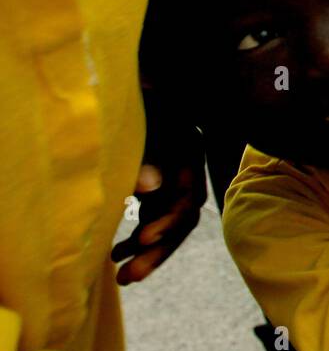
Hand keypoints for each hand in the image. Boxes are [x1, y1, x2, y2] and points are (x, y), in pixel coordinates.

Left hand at [112, 89, 206, 284]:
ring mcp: (176, 178)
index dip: (166, 222)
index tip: (139, 238)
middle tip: (128, 276)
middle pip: (183, 219)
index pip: (188, 199)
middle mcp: (188, 168)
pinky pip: (156, 220)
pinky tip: (116, 255)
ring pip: (171, 225)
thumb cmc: (136, 96)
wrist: (140, 73)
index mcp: (190, 152)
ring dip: (149, 253)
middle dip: (157, 251)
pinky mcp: (162, 187)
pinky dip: (138, 238)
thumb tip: (151, 186)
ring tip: (122, 276)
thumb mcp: (141, 120)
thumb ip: (146, 154)